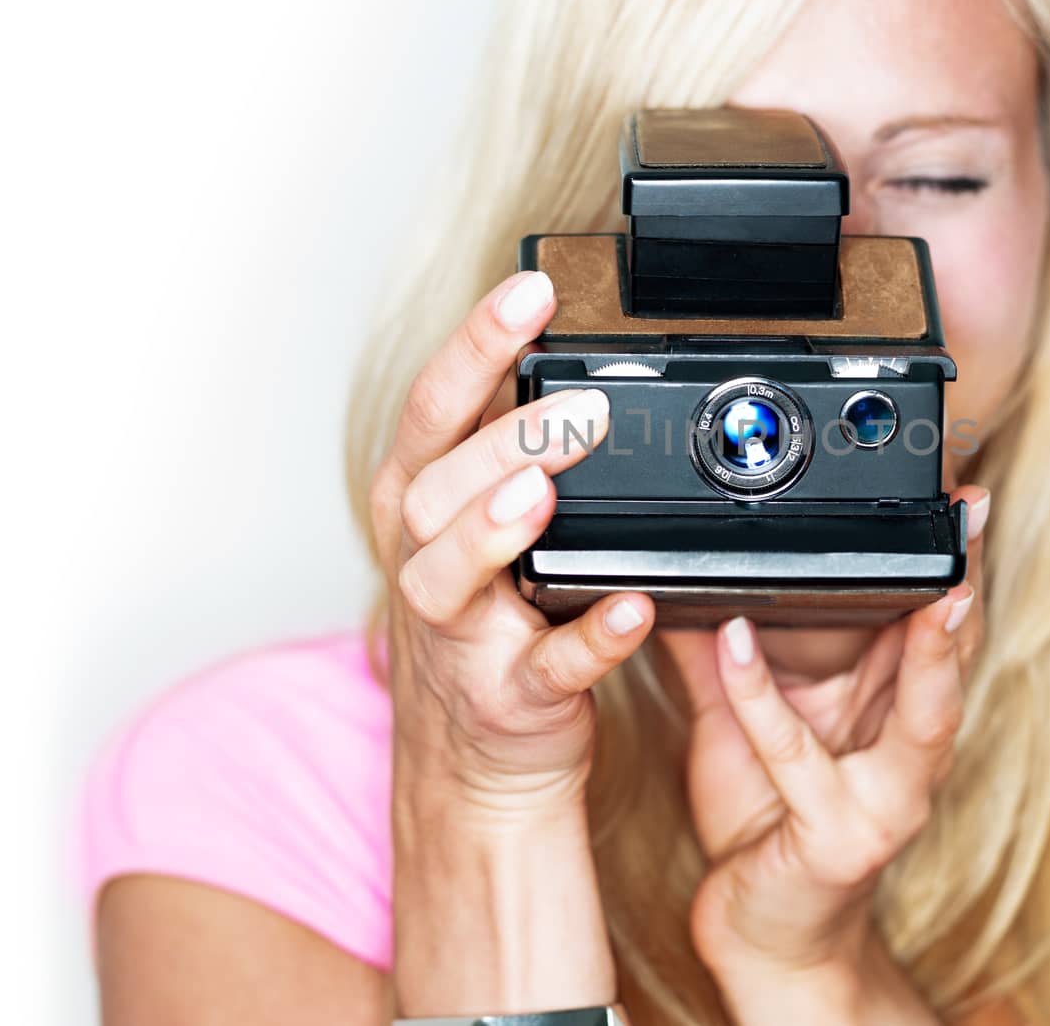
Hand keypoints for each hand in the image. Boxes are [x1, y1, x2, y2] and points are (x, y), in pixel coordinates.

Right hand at [368, 269, 656, 824]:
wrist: (476, 761)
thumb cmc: (487, 620)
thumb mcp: (475, 524)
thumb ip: (507, 450)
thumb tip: (570, 356)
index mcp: (418, 501)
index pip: (435, 405)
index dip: (477, 342)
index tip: (532, 288)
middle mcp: (423, 559)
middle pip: (438, 484)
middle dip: (502, 439)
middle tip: (580, 406)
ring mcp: (459, 634)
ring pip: (450, 573)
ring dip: (493, 530)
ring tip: (539, 492)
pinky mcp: (506, 698)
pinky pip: (546, 667)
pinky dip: (589, 637)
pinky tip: (630, 606)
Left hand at [659, 486, 988, 1003]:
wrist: (764, 935)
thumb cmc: (764, 825)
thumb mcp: (742, 726)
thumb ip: (722, 659)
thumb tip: (685, 580)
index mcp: (895, 716)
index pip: (938, 630)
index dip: (955, 567)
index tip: (966, 503)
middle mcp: (910, 757)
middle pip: (952, 659)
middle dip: (967, 586)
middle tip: (972, 520)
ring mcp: (886, 801)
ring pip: (921, 713)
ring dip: (929, 648)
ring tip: (931, 585)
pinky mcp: (838, 837)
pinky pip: (795, 755)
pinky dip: (761, 695)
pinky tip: (735, 639)